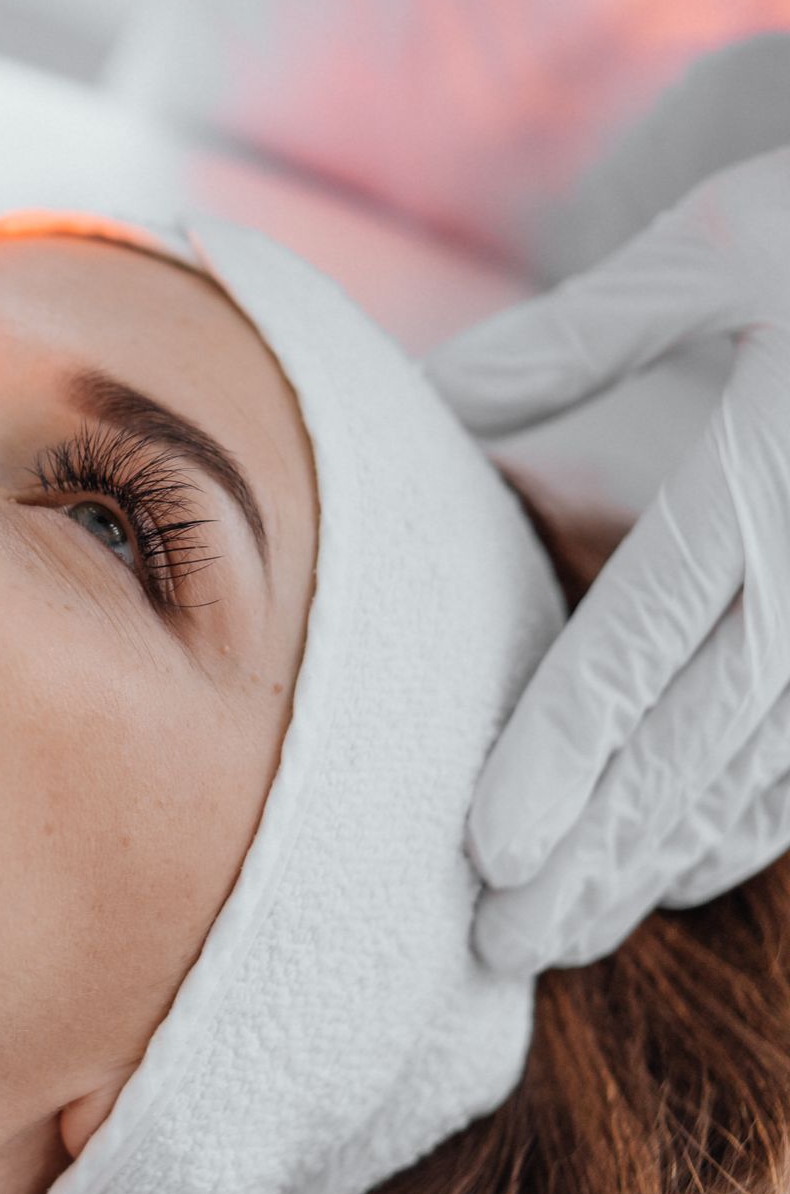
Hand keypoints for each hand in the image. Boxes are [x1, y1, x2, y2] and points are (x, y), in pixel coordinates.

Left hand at [424, 145, 789, 973]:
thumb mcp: (725, 245)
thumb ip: (577, 335)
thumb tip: (437, 397)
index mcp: (761, 490)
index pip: (638, 655)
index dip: (559, 764)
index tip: (487, 852)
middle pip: (690, 751)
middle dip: (594, 859)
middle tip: (501, 948)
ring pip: (759, 777)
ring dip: (661, 865)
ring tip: (570, 935)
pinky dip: (752, 825)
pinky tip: (690, 872)